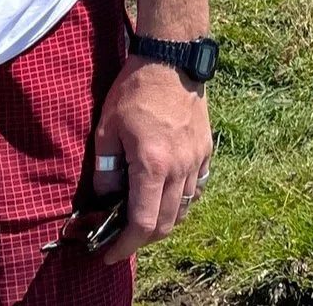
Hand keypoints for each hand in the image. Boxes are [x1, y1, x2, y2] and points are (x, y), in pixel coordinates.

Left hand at [91, 57, 212, 264]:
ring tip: (143, 212)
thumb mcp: (107, 128)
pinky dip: (181, 199)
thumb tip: (107, 200)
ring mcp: (197, 160)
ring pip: (183, 208)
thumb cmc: (135, 90)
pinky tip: (166, 190)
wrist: (171, 59)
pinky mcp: (206, 150)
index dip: (126, 245)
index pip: (143, 223)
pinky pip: (196, 188)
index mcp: (153, 165)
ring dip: (163, 219)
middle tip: (124, 237)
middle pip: (166, 224)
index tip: (111, 253)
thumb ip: (106, 171)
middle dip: (144, 238)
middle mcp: (180, 168)